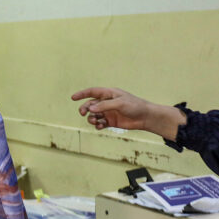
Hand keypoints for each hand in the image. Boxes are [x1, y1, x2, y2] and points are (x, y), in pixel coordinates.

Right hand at [70, 86, 185, 139]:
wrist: (145, 117)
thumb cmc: (135, 106)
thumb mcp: (119, 103)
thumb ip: (104, 105)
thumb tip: (90, 108)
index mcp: (109, 94)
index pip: (93, 92)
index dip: (82, 94)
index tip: (73, 98)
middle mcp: (107, 102)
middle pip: (90, 104)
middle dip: (85, 109)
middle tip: (83, 113)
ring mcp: (108, 112)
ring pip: (94, 115)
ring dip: (91, 118)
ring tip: (95, 121)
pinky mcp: (111, 122)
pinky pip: (100, 123)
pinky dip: (97, 125)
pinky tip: (100, 126)